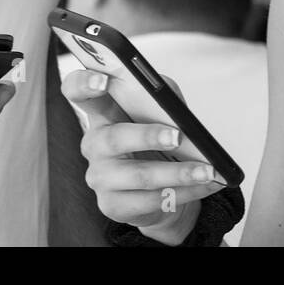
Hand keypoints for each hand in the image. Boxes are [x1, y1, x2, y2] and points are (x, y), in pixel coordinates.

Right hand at [62, 68, 223, 244]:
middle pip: (113, 138)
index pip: (77, 91)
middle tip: (177, 135)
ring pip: (138, 175)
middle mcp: (94, 144)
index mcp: (102, 112)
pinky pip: (149, 201)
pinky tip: (202, 186)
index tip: (103, 79)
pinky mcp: (112, 205)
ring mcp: (100, 177)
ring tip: (206, 170)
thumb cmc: (159, 137)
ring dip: (177, 173)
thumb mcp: (161, 108)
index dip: (84, 83)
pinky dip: (182, 193)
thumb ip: (162, 95)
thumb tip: (171, 103)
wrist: (164, 184)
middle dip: (147, 136)